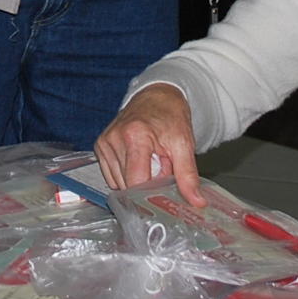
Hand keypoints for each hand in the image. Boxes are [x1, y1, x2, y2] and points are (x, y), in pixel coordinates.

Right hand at [95, 83, 204, 204]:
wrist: (157, 97)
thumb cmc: (170, 117)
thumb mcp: (184, 144)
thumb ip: (188, 175)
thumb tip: (196, 201)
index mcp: (135, 136)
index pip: (136, 182)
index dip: (151, 191)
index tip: (163, 186)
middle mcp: (114, 138)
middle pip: (127, 184)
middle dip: (145, 182)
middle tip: (159, 164)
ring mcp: (105, 142)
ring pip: (118, 183)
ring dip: (135, 178)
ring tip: (148, 160)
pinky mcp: (100, 145)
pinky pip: (112, 175)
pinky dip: (126, 174)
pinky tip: (137, 159)